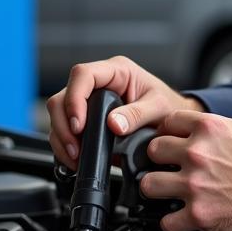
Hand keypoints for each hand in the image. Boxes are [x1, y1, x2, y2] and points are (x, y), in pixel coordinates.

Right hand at [47, 56, 202, 167]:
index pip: (83, 75)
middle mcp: (99, 83)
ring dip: (62, 138)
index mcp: (117, 71)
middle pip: (63, 96)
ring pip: (59, 114)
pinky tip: (75, 158)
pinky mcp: (86, 118)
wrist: (172, 122)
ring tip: (75, 157)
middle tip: (75, 148)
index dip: (75, 98)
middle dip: (64, 124)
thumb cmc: (168, 107)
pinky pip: (65, 129)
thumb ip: (138, 114)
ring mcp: (89, 100)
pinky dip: (65, 146)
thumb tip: (114, 124)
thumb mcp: (159, 108)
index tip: (79, 124)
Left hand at [141, 110, 231, 230]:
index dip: (168, 133)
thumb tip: (201, 133)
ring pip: (149, 185)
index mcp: (209, 127)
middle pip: (152, 151)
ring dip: (158, 190)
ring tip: (169, 194)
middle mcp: (198, 153)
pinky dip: (172, 224)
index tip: (171, 142)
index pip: (167, 121)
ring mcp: (195, 185)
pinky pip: (166, 223)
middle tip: (169, 168)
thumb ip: (216, 131)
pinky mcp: (200, 215)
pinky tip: (182, 220)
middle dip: (159, 160)